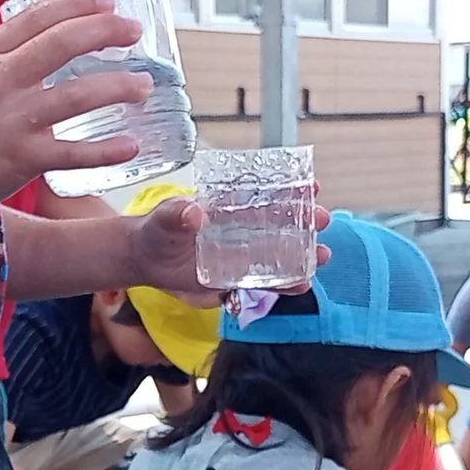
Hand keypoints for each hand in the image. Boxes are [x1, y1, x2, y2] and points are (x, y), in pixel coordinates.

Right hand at [0, 0, 150, 222]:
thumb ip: (10, 62)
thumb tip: (58, 44)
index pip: (39, 17)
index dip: (78, 4)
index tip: (107, 2)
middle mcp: (1, 81)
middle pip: (63, 43)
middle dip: (106, 32)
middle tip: (134, 32)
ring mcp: (13, 120)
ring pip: (78, 94)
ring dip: (118, 87)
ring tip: (144, 86)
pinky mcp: (23, 159)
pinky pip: (74, 152)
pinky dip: (106, 150)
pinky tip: (132, 145)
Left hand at [120, 196, 326, 300]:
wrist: (148, 260)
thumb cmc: (157, 229)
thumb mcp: (164, 217)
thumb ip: (176, 214)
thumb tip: (193, 212)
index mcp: (231, 205)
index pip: (267, 193)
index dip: (292, 189)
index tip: (313, 185)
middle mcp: (243, 227)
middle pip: (283, 222)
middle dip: (306, 220)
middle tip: (322, 219)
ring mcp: (243, 253)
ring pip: (282, 253)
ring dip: (304, 255)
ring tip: (322, 256)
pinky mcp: (238, 277)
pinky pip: (266, 281)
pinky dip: (285, 284)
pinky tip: (301, 284)